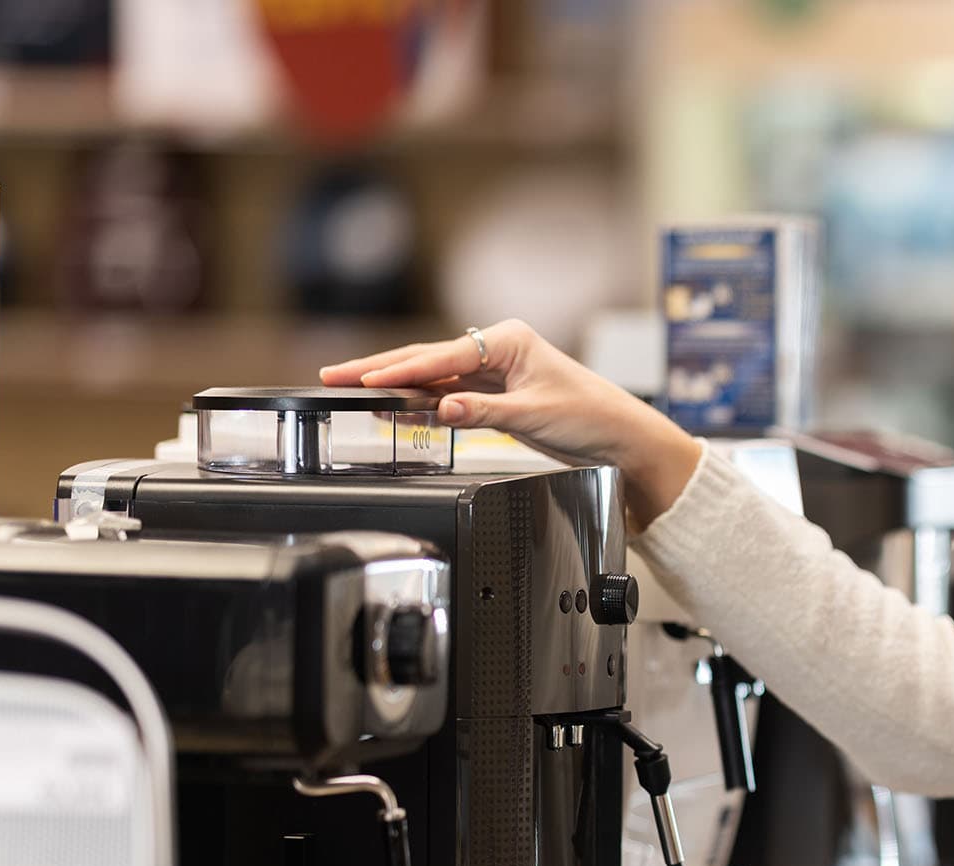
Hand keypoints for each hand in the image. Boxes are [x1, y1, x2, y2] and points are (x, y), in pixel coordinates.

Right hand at [318, 320, 702, 525]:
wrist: (620, 437)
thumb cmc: (590, 415)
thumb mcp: (534, 414)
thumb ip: (484, 412)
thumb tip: (441, 408)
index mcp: (507, 340)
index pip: (442, 355)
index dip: (400, 370)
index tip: (366, 380)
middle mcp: (496, 350)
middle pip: (428, 359)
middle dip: (381, 370)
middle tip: (334, 376)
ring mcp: (494, 372)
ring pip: (433, 377)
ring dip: (394, 386)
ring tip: (350, 390)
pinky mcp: (494, 395)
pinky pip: (447, 396)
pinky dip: (420, 403)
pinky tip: (392, 409)